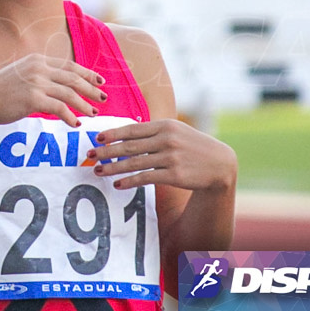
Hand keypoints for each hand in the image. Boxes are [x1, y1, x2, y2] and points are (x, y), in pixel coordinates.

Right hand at [0, 53, 105, 127]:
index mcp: (36, 60)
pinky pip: (59, 109)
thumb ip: (38, 76)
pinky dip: (70, 117)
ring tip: (93, 113)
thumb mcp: (20, 75)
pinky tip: (75, 124)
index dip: (87, 73)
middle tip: (103, 97)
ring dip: (84, 104)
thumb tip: (58, 85)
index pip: (69, 65)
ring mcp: (35, 83)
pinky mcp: (32, 99)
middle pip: (73, 78)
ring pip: (69, 94)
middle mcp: (38, 68)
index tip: (100, 80)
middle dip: (91, 88)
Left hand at [86, 119, 236, 191]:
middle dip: (106, 151)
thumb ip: (153, 131)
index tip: (97, 138)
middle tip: (89, 155)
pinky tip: (118, 184)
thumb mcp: (176, 131)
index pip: (133, 129)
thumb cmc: (192, 146)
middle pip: (129, 146)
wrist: (220, 164)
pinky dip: (129, 181)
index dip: (113, 134)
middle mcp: (167, 139)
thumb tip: (124, 133)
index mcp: (165, 125)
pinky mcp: (174, 175)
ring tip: (98, 171)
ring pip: (134, 163)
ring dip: (113, 168)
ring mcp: (171, 157)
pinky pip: (145, 178)